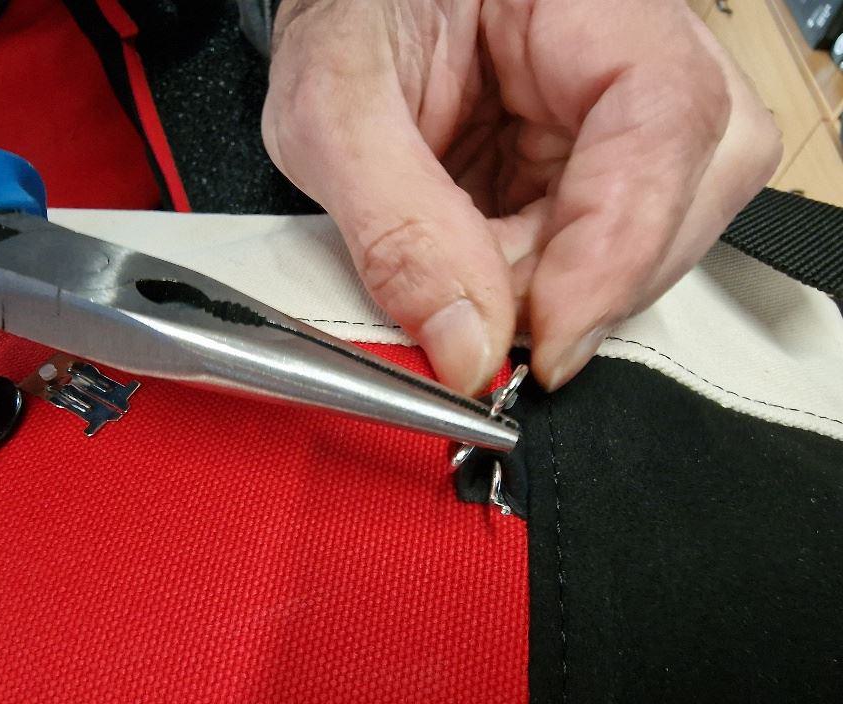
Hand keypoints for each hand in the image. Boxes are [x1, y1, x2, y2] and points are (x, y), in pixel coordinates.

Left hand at [262, 0, 780, 393]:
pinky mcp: (595, 159)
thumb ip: (397, 227)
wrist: (344, 12)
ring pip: (660, 230)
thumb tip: (468, 347)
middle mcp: (632, 47)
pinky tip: (484, 270)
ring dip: (564, 290)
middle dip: (591, 282)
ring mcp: (622, 108)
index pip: (667, 115)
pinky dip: (543, 285)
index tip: (551, 340)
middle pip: (692, 185)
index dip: (619, 247)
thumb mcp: (334, 110)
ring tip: (471, 282)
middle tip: (491, 322)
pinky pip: (605, 246)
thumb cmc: (342, 17)